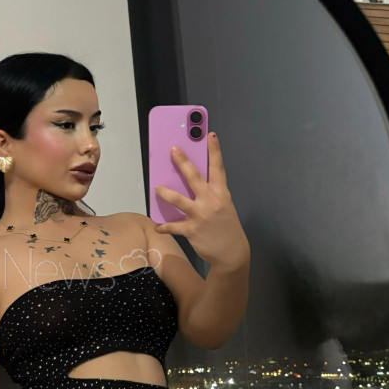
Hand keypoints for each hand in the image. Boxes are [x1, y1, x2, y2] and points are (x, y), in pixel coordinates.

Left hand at [153, 132, 248, 266]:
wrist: (232, 253)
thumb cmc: (226, 227)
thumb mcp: (223, 206)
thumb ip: (210, 194)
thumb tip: (191, 184)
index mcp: (221, 193)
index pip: (218, 168)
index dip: (214, 151)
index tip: (210, 135)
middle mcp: (211, 201)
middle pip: (194, 177)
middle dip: (182, 162)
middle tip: (172, 149)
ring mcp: (200, 215)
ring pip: (178, 199)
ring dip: (165, 193)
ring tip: (157, 188)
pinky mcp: (191, 229)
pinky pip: (172, 226)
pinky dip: (163, 226)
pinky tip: (156, 225)